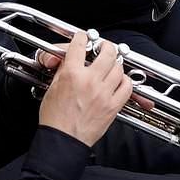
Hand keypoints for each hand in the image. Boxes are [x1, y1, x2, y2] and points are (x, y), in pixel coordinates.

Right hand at [38, 31, 131, 146]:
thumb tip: (70, 58)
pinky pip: (127, 87)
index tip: (83, 38)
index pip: (79, 44)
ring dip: (115, 64)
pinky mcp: (112, 106)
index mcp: (71, 74)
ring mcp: (103, 93)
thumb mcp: (52, 88)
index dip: (81, 37)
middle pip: (107, 52)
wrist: (62, 141)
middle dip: (106, 45)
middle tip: (103, 47)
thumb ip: (63, 70)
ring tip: (111, 64)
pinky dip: (125, 81)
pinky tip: (119, 81)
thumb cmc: (55, 119)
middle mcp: (90, 81)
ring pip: (118, 68)